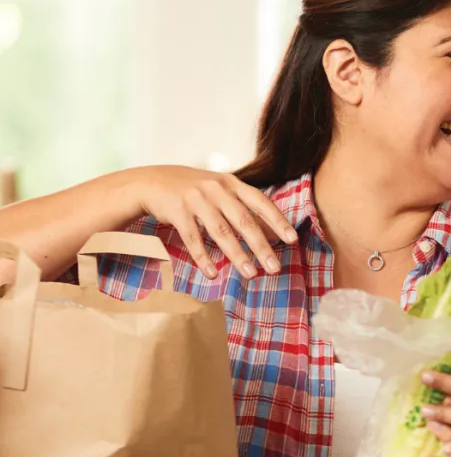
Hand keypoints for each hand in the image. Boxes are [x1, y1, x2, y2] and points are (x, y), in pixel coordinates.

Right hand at [132, 166, 297, 278]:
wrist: (152, 181)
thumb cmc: (194, 189)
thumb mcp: (221, 191)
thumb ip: (245, 208)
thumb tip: (273, 233)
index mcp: (232, 184)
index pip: (261, 203)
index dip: (277, 221)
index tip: (292, 240)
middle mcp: (217, 190)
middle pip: (244, 221)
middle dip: (261, 247)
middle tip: (275, 268)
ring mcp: (197, 200)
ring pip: (222, 232)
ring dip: (238, 256)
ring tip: (251, 275)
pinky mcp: (178, 212)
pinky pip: (193, 239)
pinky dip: (203, 258)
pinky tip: (213, 273)